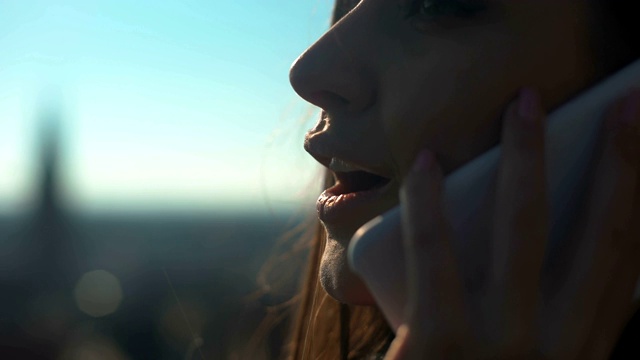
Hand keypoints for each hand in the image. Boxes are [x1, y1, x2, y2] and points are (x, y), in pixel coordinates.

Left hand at [384, 88, 639, 359]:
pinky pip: (434, 253)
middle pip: (604, 238)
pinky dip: (431, 201)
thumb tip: (559, 244)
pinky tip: (428, 161)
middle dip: (620, 164)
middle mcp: (558, 346)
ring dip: (528, 158)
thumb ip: (550, 318)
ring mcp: (500, 344)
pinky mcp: (438, 345)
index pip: (630, 264)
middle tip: (626, 102)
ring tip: (526, 102)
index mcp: (584, 348)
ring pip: (524, 230)